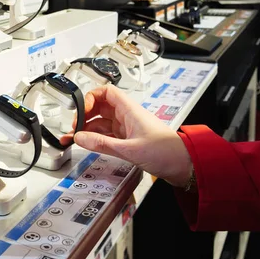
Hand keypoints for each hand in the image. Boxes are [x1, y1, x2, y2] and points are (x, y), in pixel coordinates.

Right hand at [61, 85, 192, 187]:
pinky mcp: (127, 139)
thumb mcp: (129, 149)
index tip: (81, 111)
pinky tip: (88, 144)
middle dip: (85, 115)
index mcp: (130, 110)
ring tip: (76, 139)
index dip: (91, 98)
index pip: (106, 92)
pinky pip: (106, 134)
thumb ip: (102, 144)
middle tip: (75, 128)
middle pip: (100, 107)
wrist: (184, 165)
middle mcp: (127, 116)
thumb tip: (80, 138)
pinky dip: (95, 138)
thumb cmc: (166, 152)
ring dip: (88, 128)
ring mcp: (127, 127)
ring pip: (101, 122)